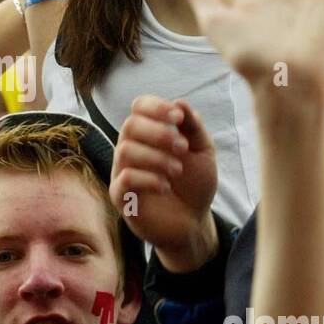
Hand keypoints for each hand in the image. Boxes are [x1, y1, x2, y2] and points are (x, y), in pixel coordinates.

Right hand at [110, 96, 217, 270]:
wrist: (193, 222)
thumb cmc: (194, 184)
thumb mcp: (202, 151)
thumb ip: (193, 127)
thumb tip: (179, 102)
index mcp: (149, 133)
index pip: (139, 106)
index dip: (156, 107)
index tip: (178, 118)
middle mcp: (131, 148)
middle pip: (130, 125)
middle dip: (159, 133)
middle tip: (183, 149)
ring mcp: (122, 172)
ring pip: (125, 150)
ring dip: (156, 157)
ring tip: (177, 170)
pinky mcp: (121, 197)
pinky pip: (124, 179)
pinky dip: (148, 179)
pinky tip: (165, 187)